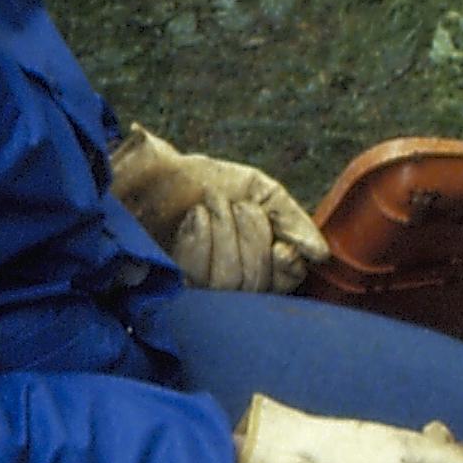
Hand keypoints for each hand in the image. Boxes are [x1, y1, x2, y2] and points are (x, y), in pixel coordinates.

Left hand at [107, 125, 332, 293]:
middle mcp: (229, 285)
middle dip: (251, 234)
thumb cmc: (196, 182)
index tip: (274, 236)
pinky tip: (193, 219)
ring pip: (234, 282)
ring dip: (226, 234)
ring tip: (208, 206)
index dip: (286, 262)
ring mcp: (198, 290)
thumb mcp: (254, 189)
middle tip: (230, 203)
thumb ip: (289, 217)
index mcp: (257, 262)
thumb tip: (319, 254)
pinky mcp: (169, 288)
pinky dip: (204, 241)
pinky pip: (202, 278)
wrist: (143, 172)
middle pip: (259, 281)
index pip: (287, 279)